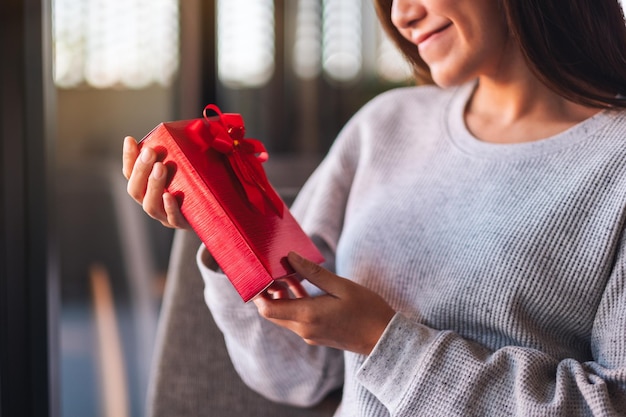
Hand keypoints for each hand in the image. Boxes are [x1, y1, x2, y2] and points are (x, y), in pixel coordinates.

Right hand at [122, 136, 189, 228]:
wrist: (212, 216)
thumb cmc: (195, 187)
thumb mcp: (186, 168)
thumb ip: (183, 153)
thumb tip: (192, 128)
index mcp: (146, 188)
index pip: (130, 174)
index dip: (128, 158)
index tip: (130, 140)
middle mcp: (151, 202)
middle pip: (135, 190)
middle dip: (141, 170)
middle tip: (150, 152)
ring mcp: (164, 216)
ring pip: (150, 205)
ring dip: (153, 186)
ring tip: (160, 168)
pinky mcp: (181, 224)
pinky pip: (173, 218)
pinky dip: (170, 207)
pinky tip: (170, 196)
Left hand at [253, 252, 395, 354]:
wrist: (385, 339)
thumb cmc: (368, 310)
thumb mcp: (341, 286)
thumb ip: (313, 273)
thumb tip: (290, 257)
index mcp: (308, 316)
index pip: (267, 309)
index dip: (258, 293)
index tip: (259, 274)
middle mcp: (304, 329)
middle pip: (272, 312)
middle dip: (268, 292)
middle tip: (273, 269)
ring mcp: (310, 335)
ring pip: (284, 316)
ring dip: (282, 297)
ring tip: (289, 274)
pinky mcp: (317, 335)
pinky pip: (297, 319)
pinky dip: (294, 303)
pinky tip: (302, 287)